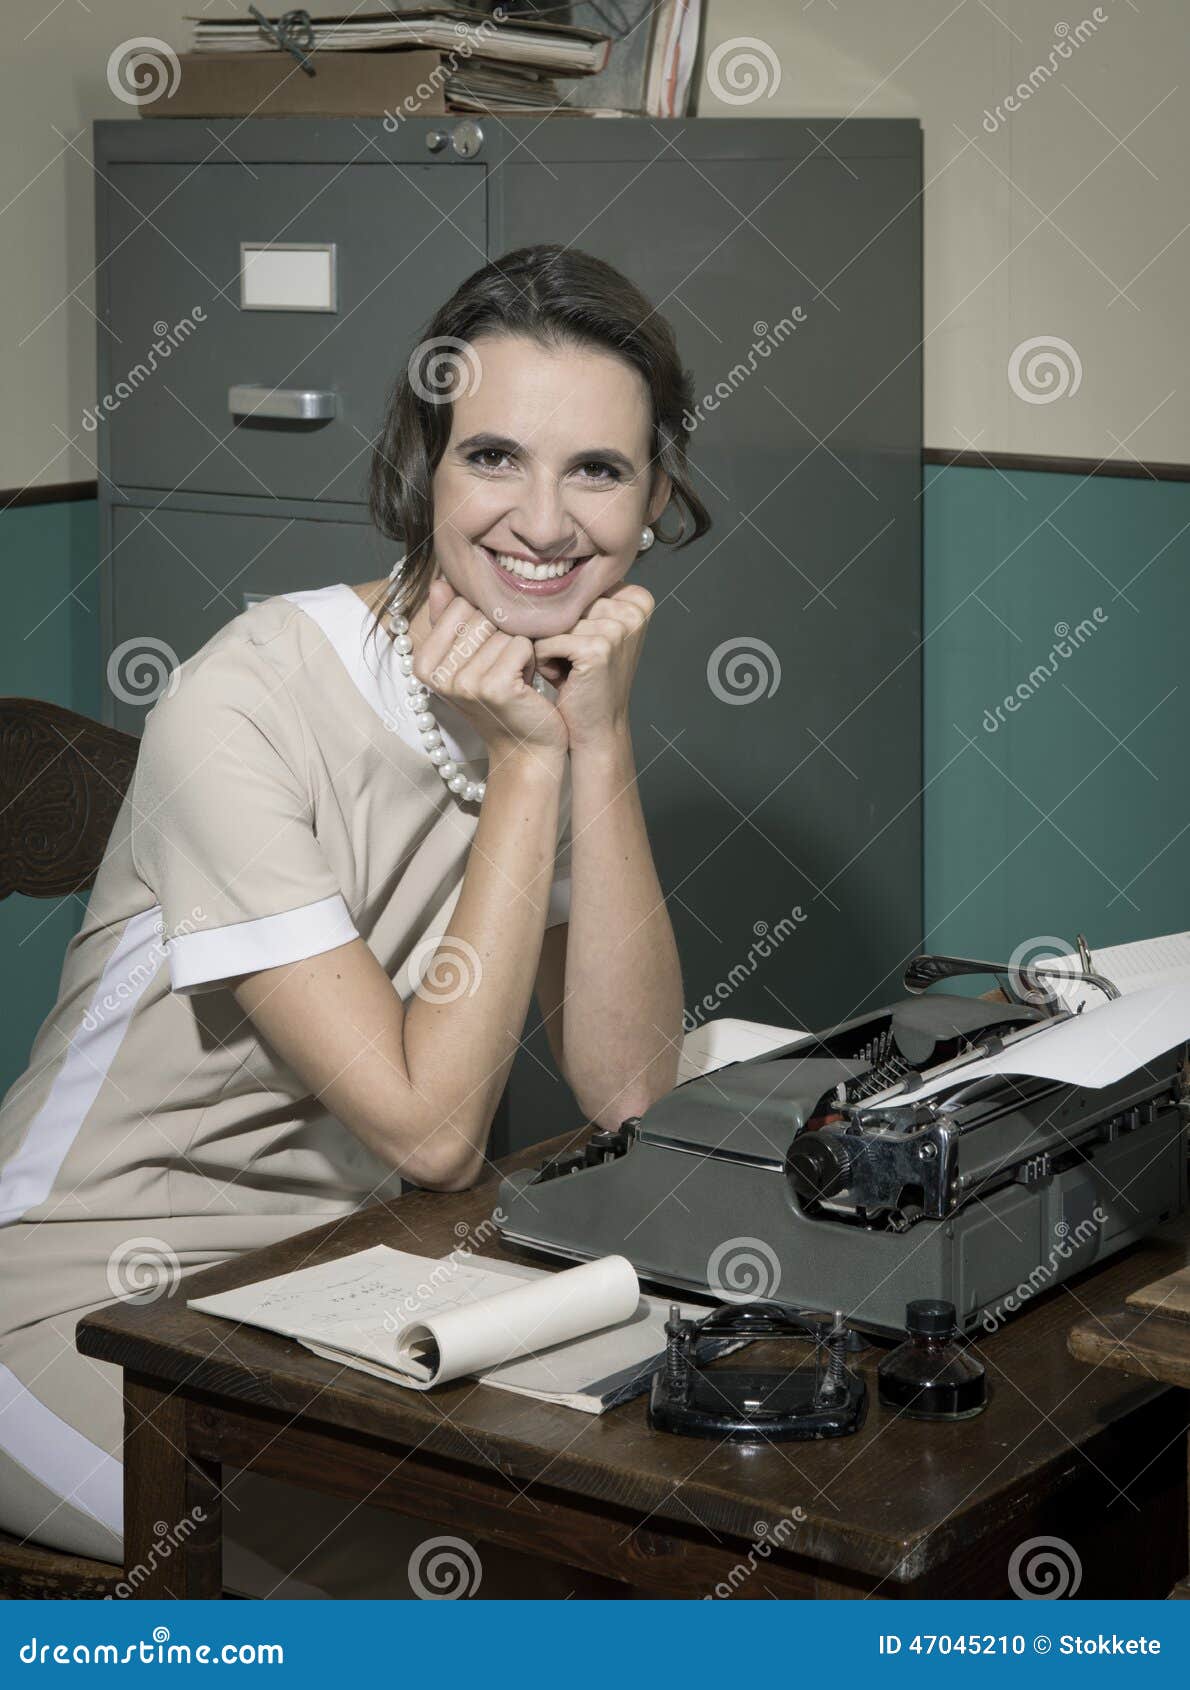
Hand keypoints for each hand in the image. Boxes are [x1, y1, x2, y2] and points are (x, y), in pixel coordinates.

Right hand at [412, 577, 567, 762]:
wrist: (525, 745)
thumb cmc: (500, 696)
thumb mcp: (467, 659)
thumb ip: (450, 621)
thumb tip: (440, 582)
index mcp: (423, 664)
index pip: (459, 605)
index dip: (483, 621)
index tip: (486, 653)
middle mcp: (438, 675)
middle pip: (482, 615)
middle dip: (503, 634)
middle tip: (504, 667)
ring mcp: (464, 683)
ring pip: (504, 629)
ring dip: (519, 648)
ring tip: (514, 676)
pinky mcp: (494, 687)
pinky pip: (520, 644)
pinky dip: (531, 658)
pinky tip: (526, 683)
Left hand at [531, 583, 652, 749]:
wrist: (597, 727)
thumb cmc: (586, 678)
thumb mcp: (592, 629)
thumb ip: (581, 598)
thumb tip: (540, 573)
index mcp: (637, 598)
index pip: (579, 585)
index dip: (570, 614)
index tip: (586, 643)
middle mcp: (633, 609)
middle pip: (566, 601)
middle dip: (558, 630)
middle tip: (576, 661)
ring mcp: (617, 629)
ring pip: (554, 621)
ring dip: (550, 646)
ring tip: (570, 669)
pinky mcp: (598, 648)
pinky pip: (547, 641)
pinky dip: (544, 660)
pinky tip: (564, 677)